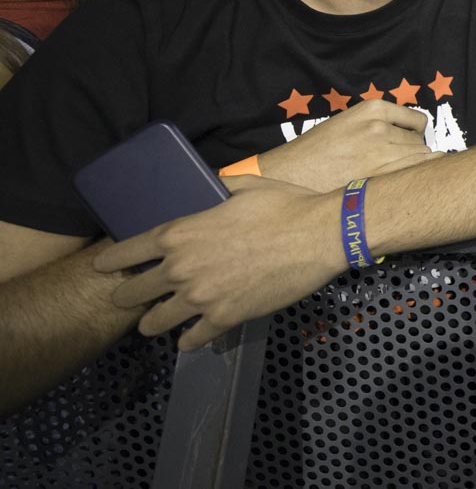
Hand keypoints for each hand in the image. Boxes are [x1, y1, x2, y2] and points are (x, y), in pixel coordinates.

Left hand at [94, 176, 345, 350]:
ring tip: (152, 324)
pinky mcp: (225, 318)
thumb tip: (209, 187)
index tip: (101, 266)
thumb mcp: (245, 186)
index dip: (110, 260)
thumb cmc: (285, 204)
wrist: (320, 235)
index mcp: (180, 233)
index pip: (128, 250)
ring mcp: (201, 297)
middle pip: (134, 290)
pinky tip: (188, 340)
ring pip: (156, 321)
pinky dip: (189, 340)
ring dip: (152, 323)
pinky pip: (194, 339)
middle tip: (127, 298)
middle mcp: (181, 268)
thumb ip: (217, 189)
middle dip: (127, 294)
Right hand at [257, 99, 434, 190]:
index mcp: (373, 109)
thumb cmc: (318, 149)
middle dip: (412, 154)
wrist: (292, 173)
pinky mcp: (378, 176)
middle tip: (395, 166)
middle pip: (419, 143)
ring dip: (411, 169)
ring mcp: (381, 152)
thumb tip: (412, 135)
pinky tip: (400, 186)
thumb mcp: (349, 121)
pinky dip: (412, 180)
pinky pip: (412, 175)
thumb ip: (379, 123)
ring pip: (419, 160)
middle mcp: (380, 127)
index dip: (415, 136)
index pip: (417, 121)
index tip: (408, 145)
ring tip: (393, 177)